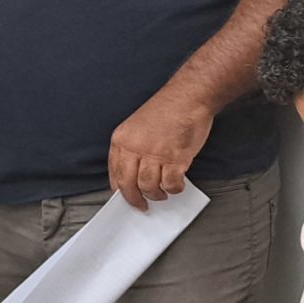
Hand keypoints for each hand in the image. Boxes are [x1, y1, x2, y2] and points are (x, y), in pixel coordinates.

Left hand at [109, 88, 214, 209]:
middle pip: (128, 184)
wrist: (188, 97)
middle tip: (142, 206)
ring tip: (162, 194)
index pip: (114, 173)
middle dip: (135, 199)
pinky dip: (174, 189)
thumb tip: (135, 174)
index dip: (121, 190)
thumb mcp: (138, 126)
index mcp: (122, 139)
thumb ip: (133, 148)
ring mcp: (155, 154)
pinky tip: (177, 185)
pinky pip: (170, 184)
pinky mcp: (175, 158)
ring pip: (148, 186)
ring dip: (156, 195)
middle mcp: (135, 147)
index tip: (127, 197)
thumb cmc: (167, 110)